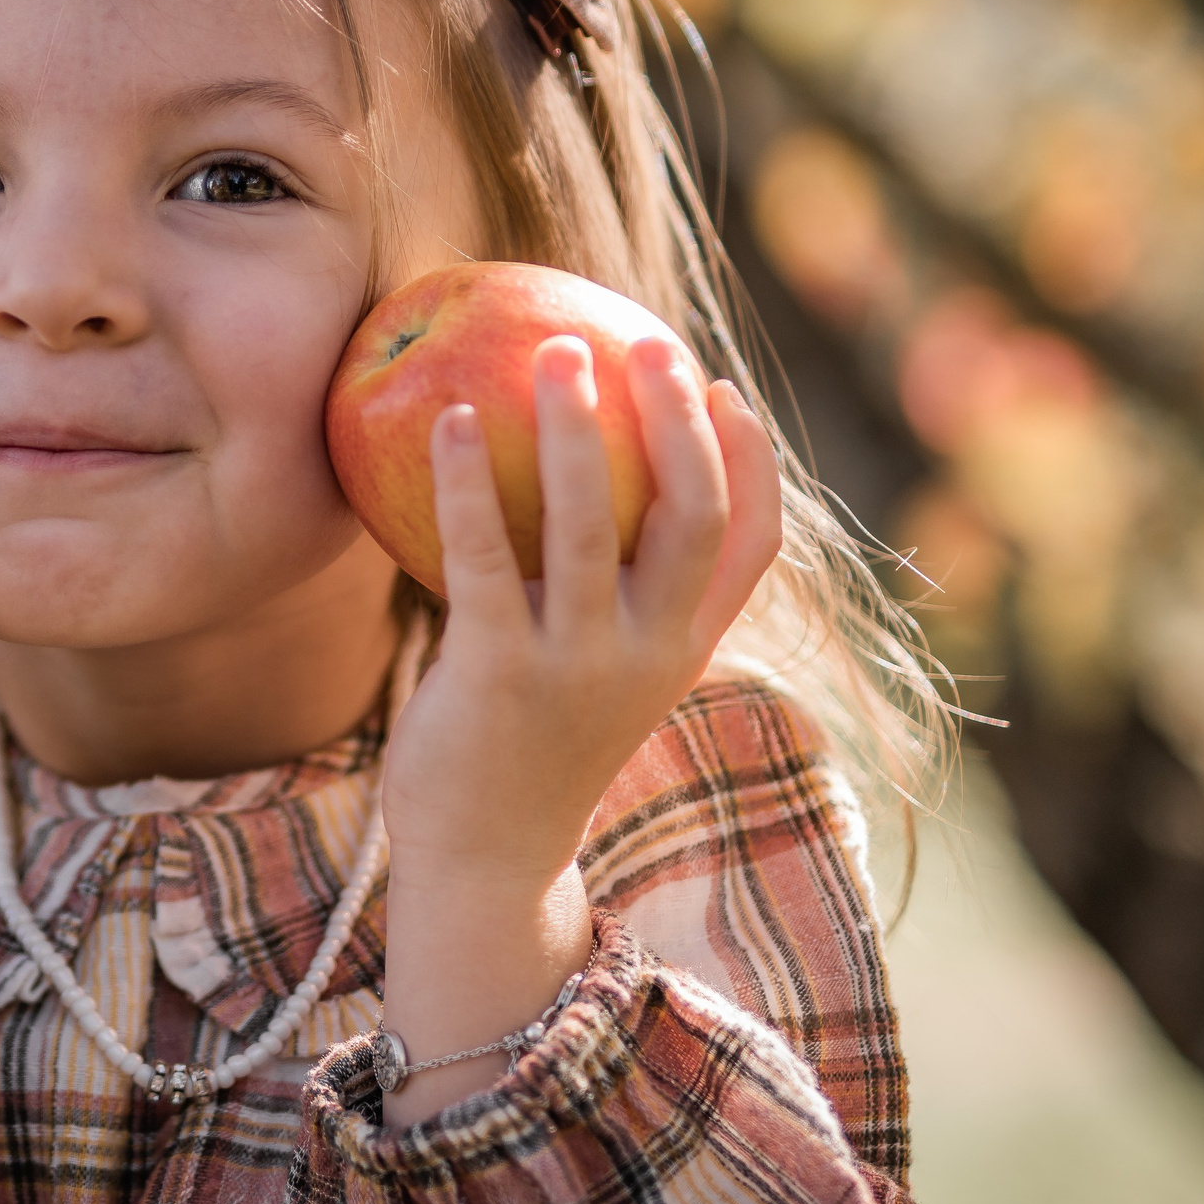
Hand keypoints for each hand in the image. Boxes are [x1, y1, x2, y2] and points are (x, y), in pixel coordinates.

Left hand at [381, 335, 782, 881]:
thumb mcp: (598, 670)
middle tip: (643, 342)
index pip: (752, 545)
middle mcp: (647, 654)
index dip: (751, 460)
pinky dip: (470, 482)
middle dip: (677, 421)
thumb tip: (578, 472)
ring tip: (552, 349)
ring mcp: (576, 667)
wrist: (485, 861)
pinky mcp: (497, 674)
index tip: (720, 387)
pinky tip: (451, 419)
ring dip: (573, 428)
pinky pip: (483, 556)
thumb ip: (608, 592)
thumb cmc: (531, 742)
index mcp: (684, 649)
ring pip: (590, 524)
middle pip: (690, 515)